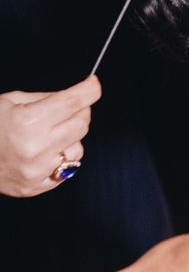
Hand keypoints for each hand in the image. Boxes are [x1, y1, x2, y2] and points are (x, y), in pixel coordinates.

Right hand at [0, 75, 100, 196]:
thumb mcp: (12, 101)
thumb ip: (47, 98)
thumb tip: (77, 96)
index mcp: (29, 122)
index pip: (75, 102)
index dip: (90, 89)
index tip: (93, 84)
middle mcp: (35, 148)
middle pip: (82, 123)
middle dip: (80, 112)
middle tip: (68, 108)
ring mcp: (36, 171)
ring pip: (78, 147)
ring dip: (70, 137)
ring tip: (49, 134)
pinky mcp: (35, 187)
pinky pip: (67, 169)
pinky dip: (61, 157)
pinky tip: (44, 151)